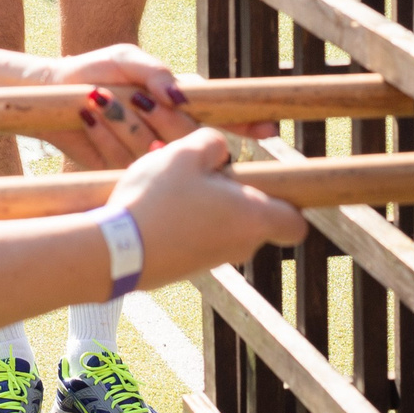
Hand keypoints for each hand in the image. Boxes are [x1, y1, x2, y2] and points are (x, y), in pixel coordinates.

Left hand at [36, 47, 278, 168]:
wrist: (52, 95)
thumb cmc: (93, 70)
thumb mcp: (125, 57)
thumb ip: (154, 70)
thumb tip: (178, 95)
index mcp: (178, 102)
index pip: (221, 115)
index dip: (246, 123)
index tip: (267, 128)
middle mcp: (168, 131)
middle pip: (187, 136)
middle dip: (163, 119)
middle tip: (134, 99)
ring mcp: (147, 154)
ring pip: (154, 149)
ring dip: (126, 123)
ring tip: (99, 100)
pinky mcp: (123, 170)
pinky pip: (125, 161)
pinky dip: (106, 138)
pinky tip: (89, 118)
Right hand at [104, 130, 307, 287]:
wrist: (117, 250)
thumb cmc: (158, 199)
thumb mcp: (184, 154)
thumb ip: (212, 143)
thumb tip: (221, 151)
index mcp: (253, 218)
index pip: (296, 223)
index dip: (288, 202)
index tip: (266, 182)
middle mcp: (241, 246)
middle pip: (256, 219)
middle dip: (237, 196)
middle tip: (205, 174)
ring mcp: (214, 261)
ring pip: (226, 228)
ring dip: (210, 208)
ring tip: (175, 188)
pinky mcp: (188, 269)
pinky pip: (200, 240)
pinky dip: (189, 224)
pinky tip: (160, 208)